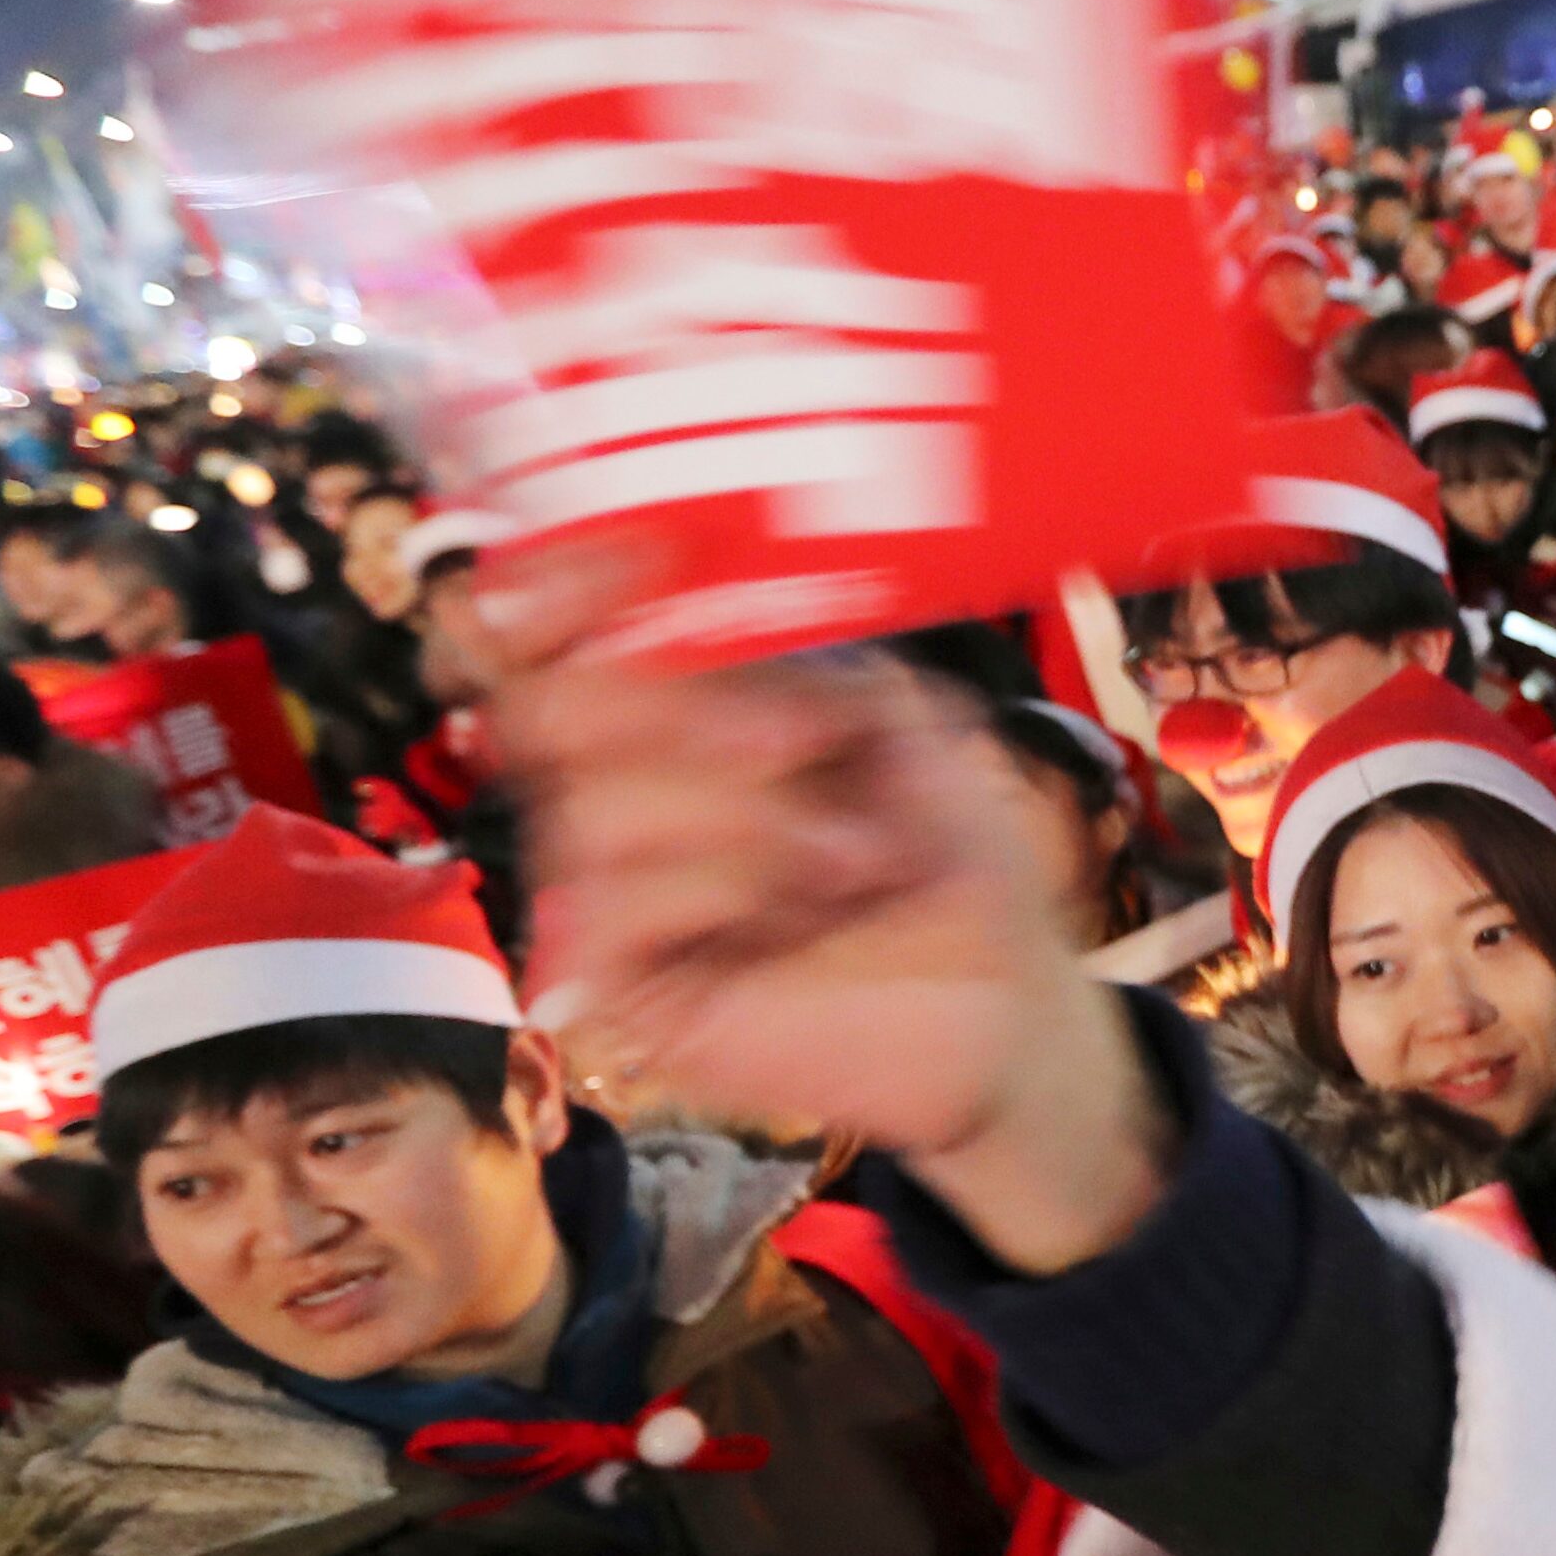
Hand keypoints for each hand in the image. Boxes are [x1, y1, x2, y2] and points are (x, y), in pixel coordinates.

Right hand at [501, 606, 1174, 1274]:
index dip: (560, 583)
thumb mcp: (887, 721)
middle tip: (800, 738)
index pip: (561, 631)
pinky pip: (615, 903)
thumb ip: (779, 653)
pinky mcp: (627, 979)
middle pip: (550, 705)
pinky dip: (721, 887)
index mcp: (681, 711)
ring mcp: (621, 885)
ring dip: (744, 817)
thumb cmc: (951, 861)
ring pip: (593, 808)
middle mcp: (632, 788)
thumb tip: (678, 587)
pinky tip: (803, 907)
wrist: (1005, 997)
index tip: (627, 558)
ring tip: (854, 855)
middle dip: (668, 705)